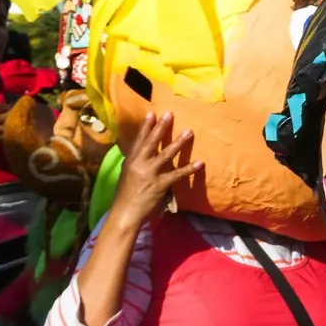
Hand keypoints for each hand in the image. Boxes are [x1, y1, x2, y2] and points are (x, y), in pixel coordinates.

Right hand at [109, 113, 200, 230]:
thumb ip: (135, 163)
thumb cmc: (126, 195)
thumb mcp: (126, 174)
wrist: (125, 212)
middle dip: (161, 127)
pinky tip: (200, 163)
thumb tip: (141, 154)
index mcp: (130, 161)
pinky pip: (177, 174)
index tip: (151, 113)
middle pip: (152, 142)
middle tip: (170, 113)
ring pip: (166, 154)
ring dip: (179, 143)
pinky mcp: (160, 184)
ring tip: (189, 132)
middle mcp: (139, 164)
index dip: (145, 126)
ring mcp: (150, 173)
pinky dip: (189, 169)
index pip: (139, 140)